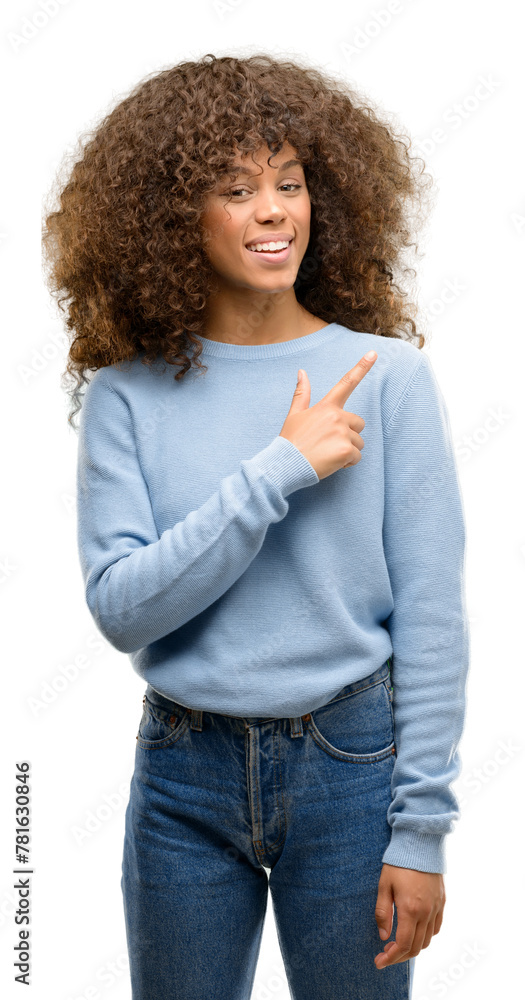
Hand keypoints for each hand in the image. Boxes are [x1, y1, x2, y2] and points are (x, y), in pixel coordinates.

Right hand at [279, 351, 376, 480]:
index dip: (362, 367)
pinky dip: (347, 462)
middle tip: (328, 444)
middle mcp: (337, 416)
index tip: (374, 353)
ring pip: (359, 442)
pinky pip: (357, 457)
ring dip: (347, 450)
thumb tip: (302, 372)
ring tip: (327, 454)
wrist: (286, 464)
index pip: (346, 383)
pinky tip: (331, 463)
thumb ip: (302, 394)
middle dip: (348, 435)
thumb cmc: (290, 441)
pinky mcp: (346, 450)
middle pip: (358, 424)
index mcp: (326, 406)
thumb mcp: (294, 415)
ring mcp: (343, 433)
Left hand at [374, 863, 445, 968]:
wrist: (420, 843)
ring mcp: (436, 908)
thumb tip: (383, 936)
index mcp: (410, 909)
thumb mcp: (384, 885)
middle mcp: (426, 912)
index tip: (379, 962)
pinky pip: (436, 928)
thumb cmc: (398, 863)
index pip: (403, 944)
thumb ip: (383, 912)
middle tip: (385, 955)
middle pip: (416, 947)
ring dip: (413, 947)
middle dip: (399, 956)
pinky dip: (425, 936)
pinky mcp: (442, 902)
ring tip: (397, 944)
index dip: (390, 958)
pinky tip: (413, 932)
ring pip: (427, 940)